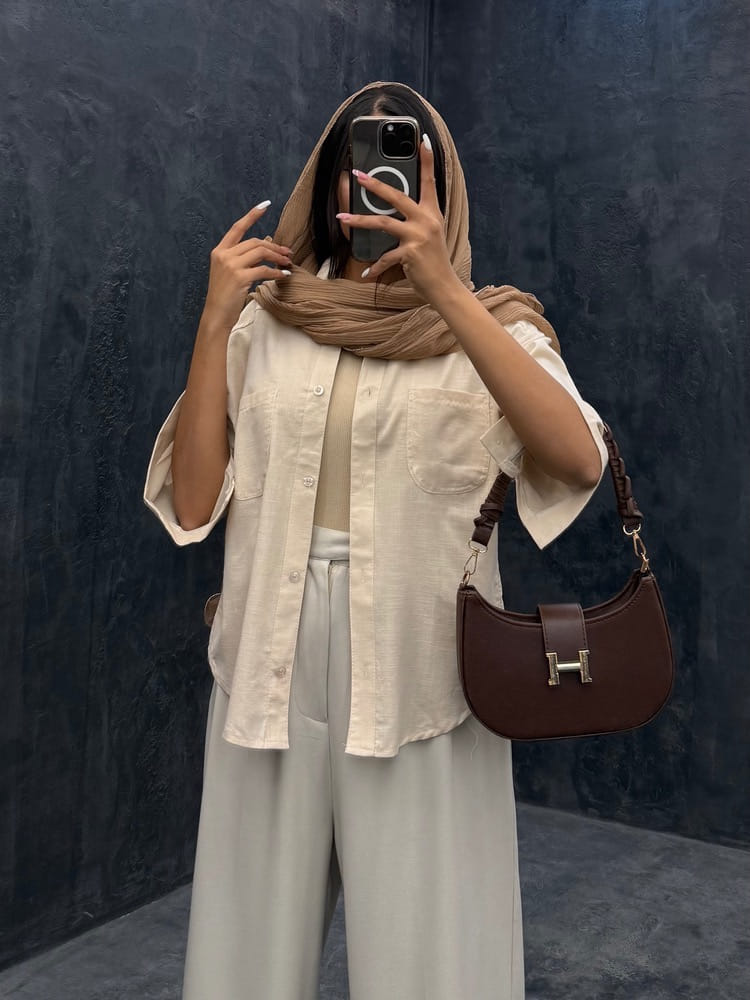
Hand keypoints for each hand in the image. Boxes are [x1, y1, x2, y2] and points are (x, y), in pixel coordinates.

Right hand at [202, 201, 292, 329]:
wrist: (216, 315)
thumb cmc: (225, 296)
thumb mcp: (229, 273)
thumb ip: (242, 259)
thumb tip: (265, 247)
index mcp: (220, 251)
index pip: (237, 228)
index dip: (252, 216)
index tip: (264, 205)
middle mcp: (224, 255)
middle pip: (255, 242)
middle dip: (274, 246)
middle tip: (288, 252)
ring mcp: (231, 265)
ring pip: (260, 253)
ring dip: (277, 257)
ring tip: (288, 262)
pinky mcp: (239, 277)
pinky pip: (264, 270)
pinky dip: (276, 273)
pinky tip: (284, 276)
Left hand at [336, 135, 457, 302]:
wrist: (443, 287)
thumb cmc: (433, 262)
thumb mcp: (429, 236)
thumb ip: (414, 221)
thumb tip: (389, 213)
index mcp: (432, 213)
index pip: (430, 181)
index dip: (426, 160)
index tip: (422, 140)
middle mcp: (427, 221)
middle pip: (396, 196)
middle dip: (374, 184)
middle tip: (358, 174)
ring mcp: (418, 236)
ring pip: (383, 222)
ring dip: (360, 220)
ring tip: (342, 218)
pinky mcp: (410, 253)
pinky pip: (385, 257)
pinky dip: (375, 267)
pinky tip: (366, 274)